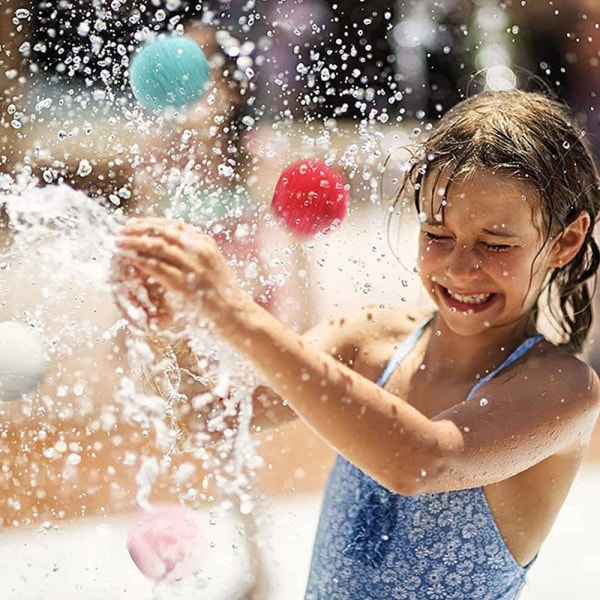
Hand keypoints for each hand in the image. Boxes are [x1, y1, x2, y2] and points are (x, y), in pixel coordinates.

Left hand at [113, 217, 242, 333]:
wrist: (236, 316)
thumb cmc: (223, 297)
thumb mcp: (213, 270)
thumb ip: (196, 257)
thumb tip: (176, 252)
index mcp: (206, 244)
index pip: (174, 225)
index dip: (151, 222)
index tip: (134, 224)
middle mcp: (200, 250)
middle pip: (163, 231)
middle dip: (139, 228)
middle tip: (120, 231)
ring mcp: (193, 265)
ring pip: (157, 245)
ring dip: (134, 242)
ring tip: (118, 243)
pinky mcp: (185, 283)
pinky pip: (157, 267)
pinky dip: (140, 261)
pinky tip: (129, 260)